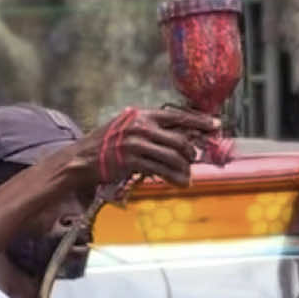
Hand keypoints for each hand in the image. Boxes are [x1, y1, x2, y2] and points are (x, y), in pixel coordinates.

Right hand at [78, 107, 219, 189]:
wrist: (82, 158)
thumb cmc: (108, 144)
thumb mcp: (129, 127)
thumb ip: (152, 129)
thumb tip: (182, 135)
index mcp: (142, 115)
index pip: (178, 116)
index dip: (200, 120)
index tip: (216, 125)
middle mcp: (141, 126)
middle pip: (180, 139)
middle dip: (191, 152)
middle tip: (194, 160)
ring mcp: (136, 143)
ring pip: (173, 156)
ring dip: (185, 169)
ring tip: (187, 177)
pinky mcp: (132, 161)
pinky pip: (162, 170)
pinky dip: (174, 178)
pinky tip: (180, 183)